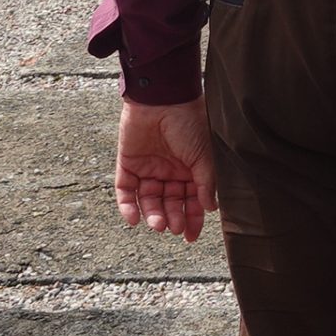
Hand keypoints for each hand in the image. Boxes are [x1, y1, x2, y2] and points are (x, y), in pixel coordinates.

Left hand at [115, 98, 218, 242]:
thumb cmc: (189, 122)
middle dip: (173, 217)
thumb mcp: (204, 154)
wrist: (162, 99)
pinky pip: (126, 191)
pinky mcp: (128, 164)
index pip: (192, 199)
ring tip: (158, 224)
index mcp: (190, 168)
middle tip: (174, 229)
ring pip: (149, 200)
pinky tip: (133, 219)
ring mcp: (149, 168)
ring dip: (153, 214)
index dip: (192, 218)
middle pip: (170, 202)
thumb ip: (206, 182)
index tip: (191, 236)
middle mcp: (170, 171)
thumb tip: (210, 208)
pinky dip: (127, 206)